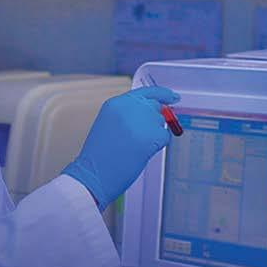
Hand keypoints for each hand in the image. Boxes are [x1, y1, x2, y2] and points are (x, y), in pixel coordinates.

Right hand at [62, 86, 179, 210]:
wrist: (93, 175)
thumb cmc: (99, 156)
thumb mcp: (110, 124)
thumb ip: (131, 114)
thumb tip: (154, 113)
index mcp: (117, 103)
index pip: (146, 91)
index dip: (162, 94)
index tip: (172, 97)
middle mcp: (130, 107)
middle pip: (155, 106)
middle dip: (154, 121)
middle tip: (145, 135)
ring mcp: (141, 121)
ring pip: (160, 122)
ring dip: (153, 134)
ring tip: (133, 147)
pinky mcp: (151, 136)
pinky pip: (164, 137)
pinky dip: (157, 146)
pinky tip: (141, 152)